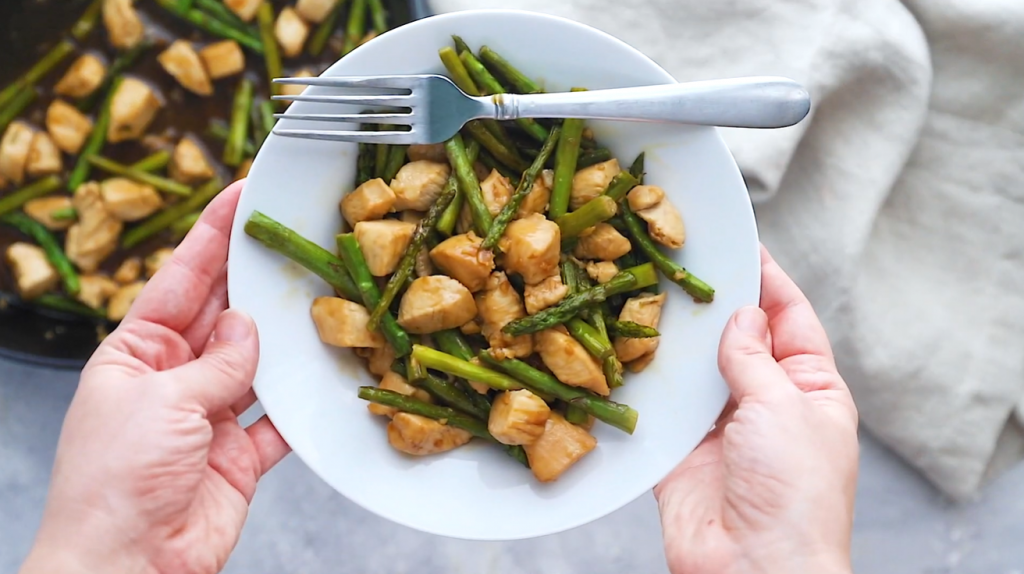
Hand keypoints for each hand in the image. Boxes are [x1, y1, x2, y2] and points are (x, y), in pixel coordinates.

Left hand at [20, 181, 290, 573]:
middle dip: (256, 278)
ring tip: (319, 300)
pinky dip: (300, 402)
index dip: (213, 235)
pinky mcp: (240, 455)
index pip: (182, 279)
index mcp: (136, 353)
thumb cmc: (114, 481)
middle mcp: (174, 378)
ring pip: (257, 362)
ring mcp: (209, 416)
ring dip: (284, 339)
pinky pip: (278, 417)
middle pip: (224, 314)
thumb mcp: (161, 400)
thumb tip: (249, 330)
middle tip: (294, 238)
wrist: (128, 567)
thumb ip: (216, 363)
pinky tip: (323, 377)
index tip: (242, 194)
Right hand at [654, 246, 858, 573]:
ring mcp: (722, 427)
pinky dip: (649, 381)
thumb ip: (754, 357)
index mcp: (810, 389)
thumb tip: (741, 314)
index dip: (767, 281)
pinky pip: (663, 407)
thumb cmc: (794, 492)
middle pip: (739, 338)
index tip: (743, 244)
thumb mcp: (785, 408)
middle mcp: (766, 402)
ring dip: (680, 339)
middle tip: (684, 261)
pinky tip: (631, 348)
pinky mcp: (681, 450)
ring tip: (652, 293)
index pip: (790, 318)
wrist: (752, 570)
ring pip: (698, 368)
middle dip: (715, 303)